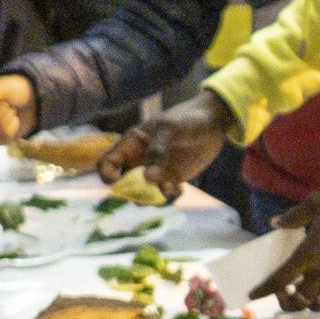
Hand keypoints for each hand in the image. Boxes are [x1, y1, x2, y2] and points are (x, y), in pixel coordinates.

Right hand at [100, 90, 233, 194]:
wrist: (212, 123)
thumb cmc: (187, 119)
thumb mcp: (171, 129)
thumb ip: (158, 151)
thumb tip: (147, 178)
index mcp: (131, 144)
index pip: (106, 163)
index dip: (107, 175)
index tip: (120, 182)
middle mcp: (138, 160)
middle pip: (123, 185)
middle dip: (133, 193)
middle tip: (151, 191)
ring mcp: (154, 172)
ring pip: (143, 194)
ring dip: (153, 198)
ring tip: (171, 189)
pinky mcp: (171, 180)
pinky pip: (163, 196)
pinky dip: (169, 197)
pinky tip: (180, 190)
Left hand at [262, 190, 319, 309]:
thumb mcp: (316, 204)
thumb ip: (294, 216)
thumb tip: (276, 222)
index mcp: (307, 255)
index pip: (279, 280)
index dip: (264, 290)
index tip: (253, 295)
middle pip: (297, 302)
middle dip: (285, 303)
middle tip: (282, 292)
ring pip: (317, 303)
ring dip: (306, 302)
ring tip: (302, 292)